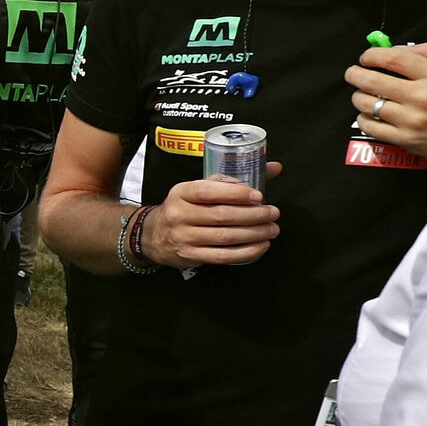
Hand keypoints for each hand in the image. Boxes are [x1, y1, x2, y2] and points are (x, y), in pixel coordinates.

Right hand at [145, 172, 281, 266]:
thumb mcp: (197, 188)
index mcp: (181, 192)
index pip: (208, 191)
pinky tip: (260, 246)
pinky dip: (246, 253)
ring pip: (225, 237)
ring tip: (271, 229)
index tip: (258, 196)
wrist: (153, 235)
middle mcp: (179, 214)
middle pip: (222, 216)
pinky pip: (223, 256)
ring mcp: (184, 237)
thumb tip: (273, 168)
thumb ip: (231, 180)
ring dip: (254, 234)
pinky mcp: (190, 256)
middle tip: (273, 214)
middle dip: (253, 215)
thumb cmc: (184, 208)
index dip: (236, 194)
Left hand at [346, 42, 426, 170]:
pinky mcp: (409, 141)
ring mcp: (413, 120)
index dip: (371, 55)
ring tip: (363, 94)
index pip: (391, 58)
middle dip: (355, 74)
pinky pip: (372, 128)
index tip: (366, 57)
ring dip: (358, 96)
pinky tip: (370, 114)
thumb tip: (403, 48)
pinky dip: (365, 118)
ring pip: (367, 104)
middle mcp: (423, 96)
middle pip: (372, 80)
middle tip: (354, 73)